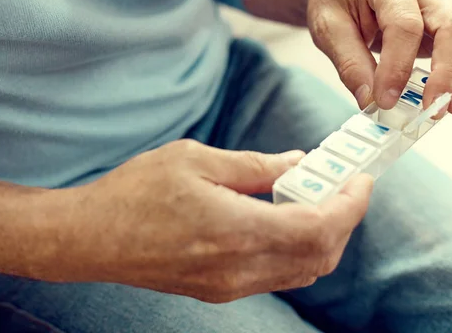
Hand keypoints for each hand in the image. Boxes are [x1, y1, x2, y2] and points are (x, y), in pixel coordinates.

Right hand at [68, 139, 372, 302]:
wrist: (91, 238)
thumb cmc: (135, 193)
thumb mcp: (195, 160)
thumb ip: (254, 166)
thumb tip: (297, 163)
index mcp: (237, 231)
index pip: (320, 228)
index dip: (350, 205)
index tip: (360, 180)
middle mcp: (240, 269)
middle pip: (321, 255)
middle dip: (343, 220)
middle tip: (340, 185)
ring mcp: (229, 286)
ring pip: (302, 269)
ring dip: (320, 236)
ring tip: (313, 197)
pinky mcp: (219, 290)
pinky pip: (276, 275)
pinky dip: (295, 248)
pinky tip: (281, 217)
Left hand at [306, 0, 451, 114]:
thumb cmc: (337, 1)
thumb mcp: (328, 29)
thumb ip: (349, 64)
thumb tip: (370, 101)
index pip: (405, 25)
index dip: (398, 67)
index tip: (385, 100)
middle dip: (448, 72)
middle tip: (431, 108)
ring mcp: (443, 3)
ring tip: (449, 108)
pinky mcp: (450, 23)